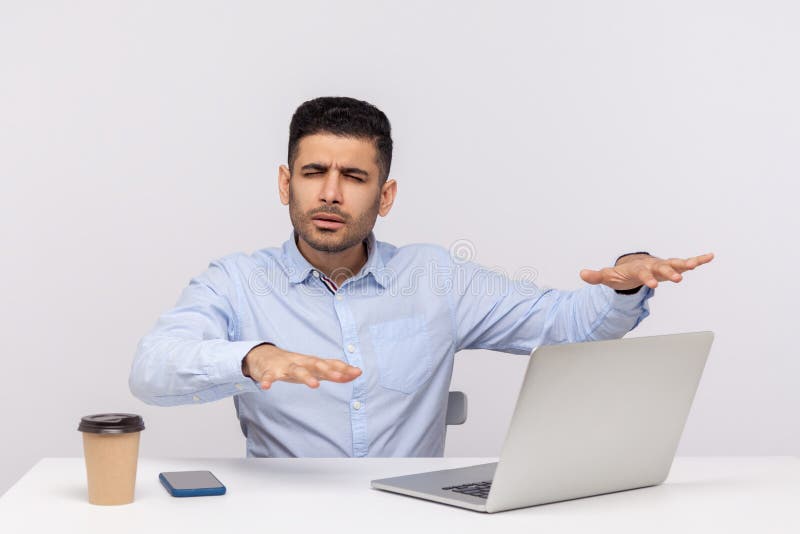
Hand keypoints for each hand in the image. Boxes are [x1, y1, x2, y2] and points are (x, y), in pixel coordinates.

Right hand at [242, 343, 361, 389]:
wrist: (262, 355)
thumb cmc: (292, 364)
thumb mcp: (312, 368)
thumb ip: (332, 372)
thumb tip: (356, 374)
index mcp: (311, 363)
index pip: (329, 363)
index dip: (343, 368)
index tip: (357, 372)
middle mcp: (300, 362)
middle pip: (315, 364)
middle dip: (327, 370)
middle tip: (338, 377)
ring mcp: (285, 366)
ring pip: (296, 370)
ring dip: (306, 376)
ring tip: (315, 385)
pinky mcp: (269, 371)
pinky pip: (269, 376)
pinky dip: (267, 380)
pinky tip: (266, 387)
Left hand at [579, 252, 714, 290]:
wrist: (632, 267)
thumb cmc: (622, 273)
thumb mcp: (608, 276)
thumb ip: (596, 276)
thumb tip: (581, 274)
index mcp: (638, 268)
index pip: (642, 274)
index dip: (647, 279)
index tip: (653, 286)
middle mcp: (652, 265)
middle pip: (661, 268)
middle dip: (669, 272)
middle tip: (678, 279)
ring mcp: (663, 265)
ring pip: (675, 263)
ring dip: (686, 264)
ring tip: (697, 264)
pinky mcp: (671, 267)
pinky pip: (686, 263)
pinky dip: (698, 260)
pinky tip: (710, 256)